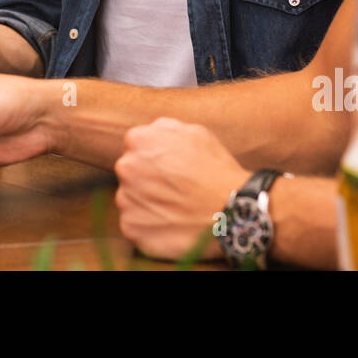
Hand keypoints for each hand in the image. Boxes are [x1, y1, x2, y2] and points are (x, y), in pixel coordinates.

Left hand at [114, 118, 249, 261]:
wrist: (232, 211)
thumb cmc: (216, 170)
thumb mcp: (195, 132)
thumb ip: (164, 128)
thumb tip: (150, 132)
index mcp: (138, 140)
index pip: (135, 147)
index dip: (155, 158)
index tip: (171, 169)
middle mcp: (126, 167)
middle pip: (130, 173)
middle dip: (147, 179)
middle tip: (174, 189)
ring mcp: (126, 200)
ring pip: (130, 199)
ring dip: (146, 203)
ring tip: (175, 207)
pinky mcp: (131, 228)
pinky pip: (134, 224)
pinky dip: (149, 226)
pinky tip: (171, 224)